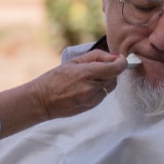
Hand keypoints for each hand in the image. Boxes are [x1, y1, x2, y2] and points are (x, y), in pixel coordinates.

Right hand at [0, 50, 128, 136]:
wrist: (41, 101)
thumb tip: (114, 57)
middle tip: (99, 66)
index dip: (121, 62)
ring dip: (105, 80)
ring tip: (88, 78)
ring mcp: (92, 100)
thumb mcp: (73, 62)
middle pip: (115, 77)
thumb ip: (96, 57)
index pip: (116, 68)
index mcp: (87, 74)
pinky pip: (102, 95)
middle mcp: (92, 88)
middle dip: (111, 70)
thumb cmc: (54, 79)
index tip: (119, 59)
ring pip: (110, 87)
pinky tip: (84, 87)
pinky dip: (98, 89)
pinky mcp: (91, 107)